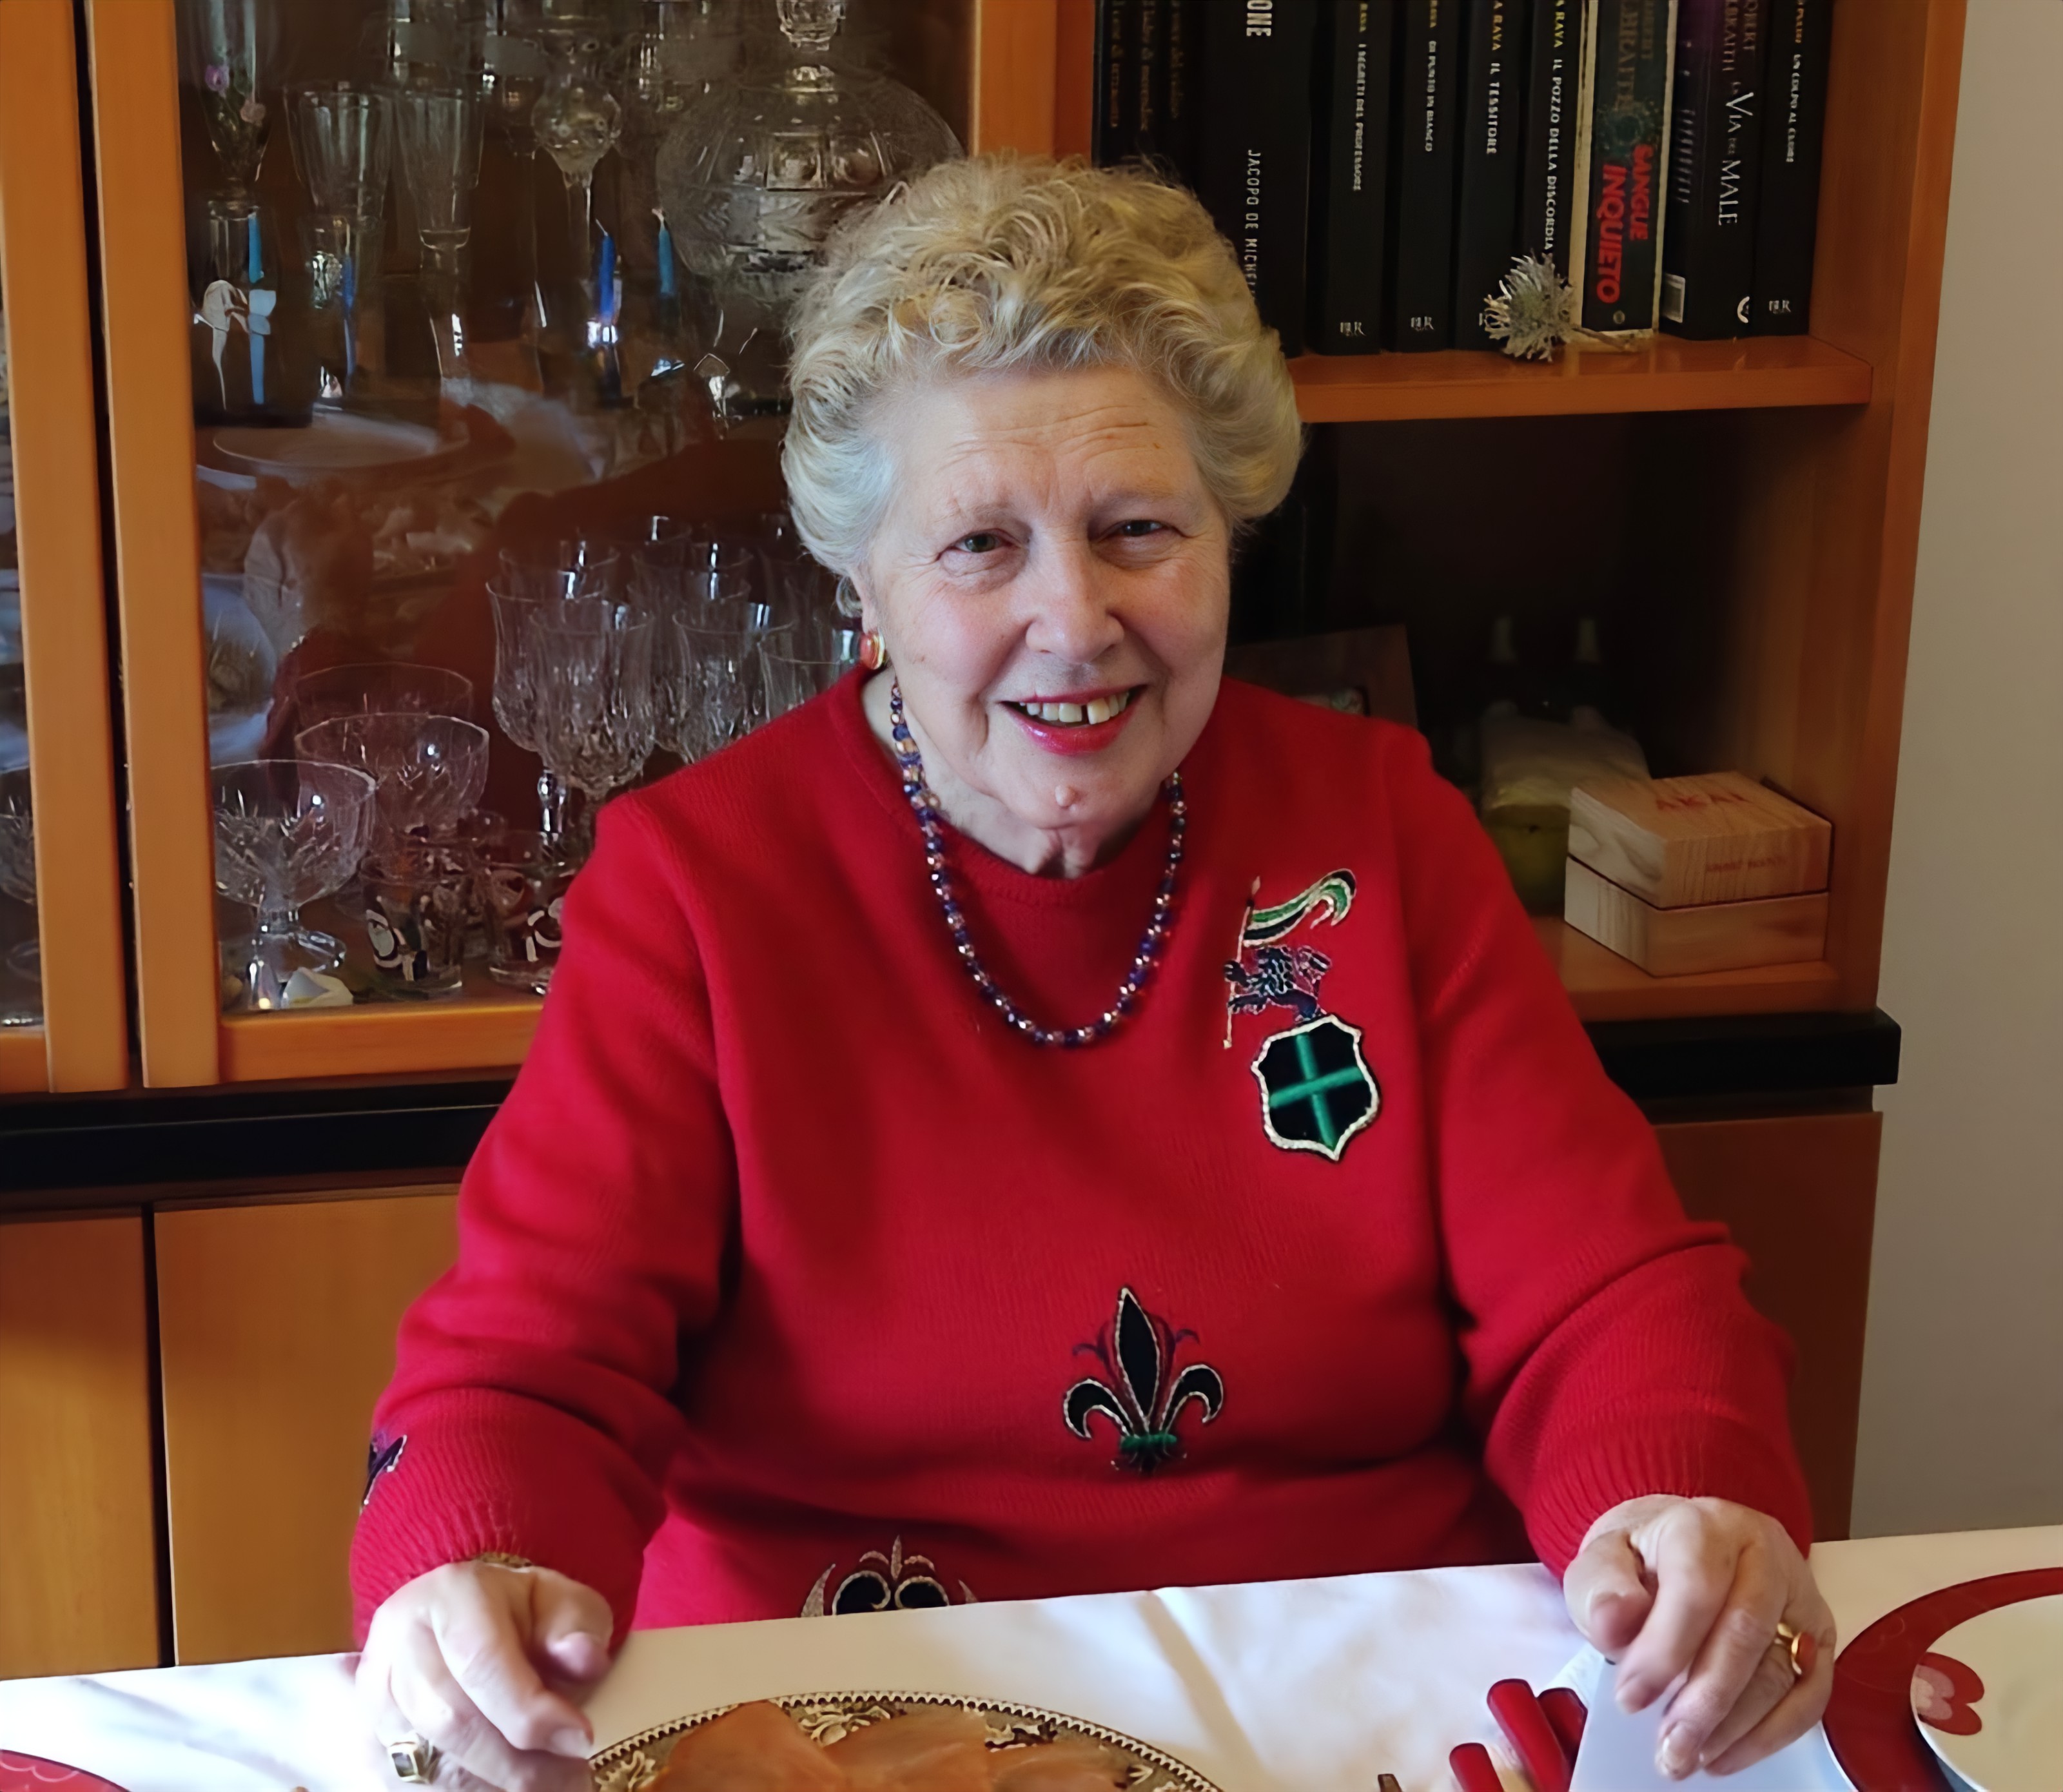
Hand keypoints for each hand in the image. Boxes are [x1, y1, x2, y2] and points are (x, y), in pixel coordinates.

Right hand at [357, 1560, 613, 1791]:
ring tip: (548, 1785)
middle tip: (573, 1778)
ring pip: (426, 1760)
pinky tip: (503, 1788)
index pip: (481, 1661)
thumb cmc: (525, 1614)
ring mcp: (375, 1687)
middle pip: (450, 1720)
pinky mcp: (369, 1732)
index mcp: (450, 1593)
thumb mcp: (564, 1604)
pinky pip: (408, 1782)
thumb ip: (577, 1628)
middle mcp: (398, 1636)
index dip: (530, 1710)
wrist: (470, 1620)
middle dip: (517, 1762)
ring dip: (492, 1784)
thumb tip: (585, 1660)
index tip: (580, 1741)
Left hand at [1564, 1495, 1834, 1779]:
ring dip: (1735, 1726)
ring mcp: (1799, 1591)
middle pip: (1746, 1631)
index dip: (1665, 1649)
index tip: (1632, 1699)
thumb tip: (1613, 1622)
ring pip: (1782, 1668)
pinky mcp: (1817, 1632)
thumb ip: (1600, 1589)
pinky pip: (1810, 1692)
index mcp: (1703, 1525)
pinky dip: (1771, 1734)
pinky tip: (1729, 1755)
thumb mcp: (1602, 1563)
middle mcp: (1762, 1551)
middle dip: (1706, 1700)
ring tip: (1691, 1756)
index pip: (1696, 1586)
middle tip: (1670, 1748)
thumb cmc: (1639, 1563)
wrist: (1676, 1550)